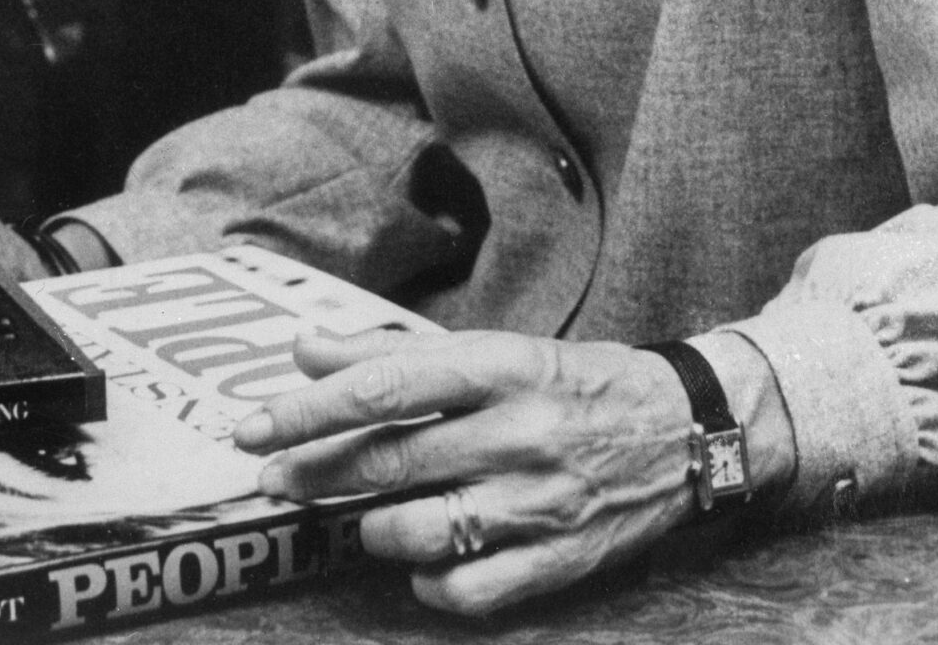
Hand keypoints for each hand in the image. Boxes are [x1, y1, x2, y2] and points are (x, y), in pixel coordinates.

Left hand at [231, 326, 703, 616]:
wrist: (682, 429)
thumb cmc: (569, 384)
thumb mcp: (492, 350)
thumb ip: (394, 353)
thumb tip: (305, 348)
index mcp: (500, 366)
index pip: (385, 386)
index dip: (311, 410)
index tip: (255, 426)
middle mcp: (516, 432)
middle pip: (390, 459)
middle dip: (316, 472)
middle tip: (276, 479)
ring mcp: (537, 501)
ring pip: (417, 530)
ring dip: (372, 526)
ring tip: (365, 515)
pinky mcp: (556, 560)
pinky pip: (465, 588)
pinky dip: (428, 581)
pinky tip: (422, 561)